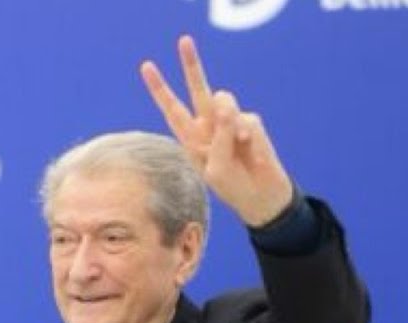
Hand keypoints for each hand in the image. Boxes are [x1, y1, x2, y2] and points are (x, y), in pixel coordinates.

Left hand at [140, 36, 293, 227]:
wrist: (260, 196)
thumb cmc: (231, 185)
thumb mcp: (216, 168)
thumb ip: (218, 137)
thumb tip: (227, 106)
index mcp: (191, 136)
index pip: (172, 109)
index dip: (159, 89)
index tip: (146, 66)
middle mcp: (208, 124)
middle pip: (199, 89)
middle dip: (191, 65)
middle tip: (183, 40)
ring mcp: (230, 122)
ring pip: (224, 100)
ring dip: (226, 121)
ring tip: (235, 146)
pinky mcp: (251, 123)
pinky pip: (245, 120)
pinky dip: (247, 137)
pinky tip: (250, 152)